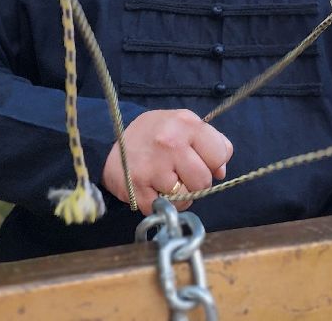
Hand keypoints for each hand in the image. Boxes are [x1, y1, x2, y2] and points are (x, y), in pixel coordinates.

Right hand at [102, 109, 233, 214]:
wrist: (110, 139)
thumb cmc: (156, 132)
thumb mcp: (185, 123)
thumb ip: (211, 142)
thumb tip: (221, 171)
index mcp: (186, 125)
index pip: (220, 155)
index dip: (214, 162)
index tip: (202, 160)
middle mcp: (170, 144)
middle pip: (203, 181)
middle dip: (196, 181)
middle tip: (182, 173)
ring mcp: (152, 168)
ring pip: (185, 198)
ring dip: (180, 195)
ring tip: (167, 181)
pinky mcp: (137, 189)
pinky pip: (163, 208)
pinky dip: (161, 204)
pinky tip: (154, 188)